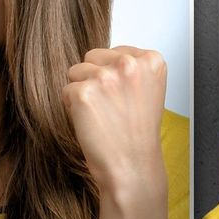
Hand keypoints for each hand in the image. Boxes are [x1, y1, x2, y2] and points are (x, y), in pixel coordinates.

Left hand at [62, 44, 169, 200]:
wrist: (132, 166)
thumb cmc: (137, 133)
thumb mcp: (148, 90)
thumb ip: (131, 68)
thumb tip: (103, 56)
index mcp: (151, 60)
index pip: (114, 52)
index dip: (114, 76)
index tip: (125, 98)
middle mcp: (129, 64)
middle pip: (93, 57)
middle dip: (96, 78)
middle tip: (112, 107)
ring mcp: (105, 77)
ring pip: (76, 72)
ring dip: (84, 92)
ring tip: (102, 114)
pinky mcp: (83, 92)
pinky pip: (66, 91)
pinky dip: (73, 107)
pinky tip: (92, 122)